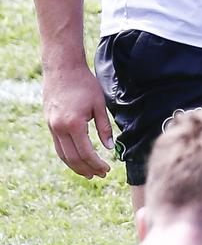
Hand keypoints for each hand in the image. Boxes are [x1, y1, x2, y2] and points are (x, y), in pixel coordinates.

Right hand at [43, 64, 113, 178]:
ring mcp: (52, 128)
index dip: (97, 164)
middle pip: (73, 158)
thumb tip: (109, 147)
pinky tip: (77, 159)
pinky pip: (58, 147)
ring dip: (76, 167)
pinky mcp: (49, 125)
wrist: (62, 69)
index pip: (86, 152)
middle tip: (100, 175)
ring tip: (88, 173)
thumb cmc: (84, 83)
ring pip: (63, 155)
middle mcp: (60, 129)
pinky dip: (67, 157)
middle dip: (87, 169)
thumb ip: (104, 127)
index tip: (107, 169)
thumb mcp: (99, 103)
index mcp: (74, 124)